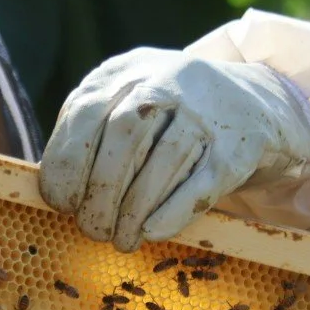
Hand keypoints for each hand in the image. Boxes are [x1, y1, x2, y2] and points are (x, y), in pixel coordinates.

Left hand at [39, 48, 309, 250]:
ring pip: (161, 162)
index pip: (84, 113)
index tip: (61, 203)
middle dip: (99, 193)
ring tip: (121, 239)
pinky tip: (150, 233)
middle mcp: (167, 79)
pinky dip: (169, 213)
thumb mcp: (125, 102)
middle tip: (92, 229)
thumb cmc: (168, 116)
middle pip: (123, 136)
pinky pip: (199, 183)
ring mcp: (206, 110)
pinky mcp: (237, 145)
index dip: (66, 165)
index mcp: (126, 69)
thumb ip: (90, 131)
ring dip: (132, 211)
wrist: (253, 101)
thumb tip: (56, 192)